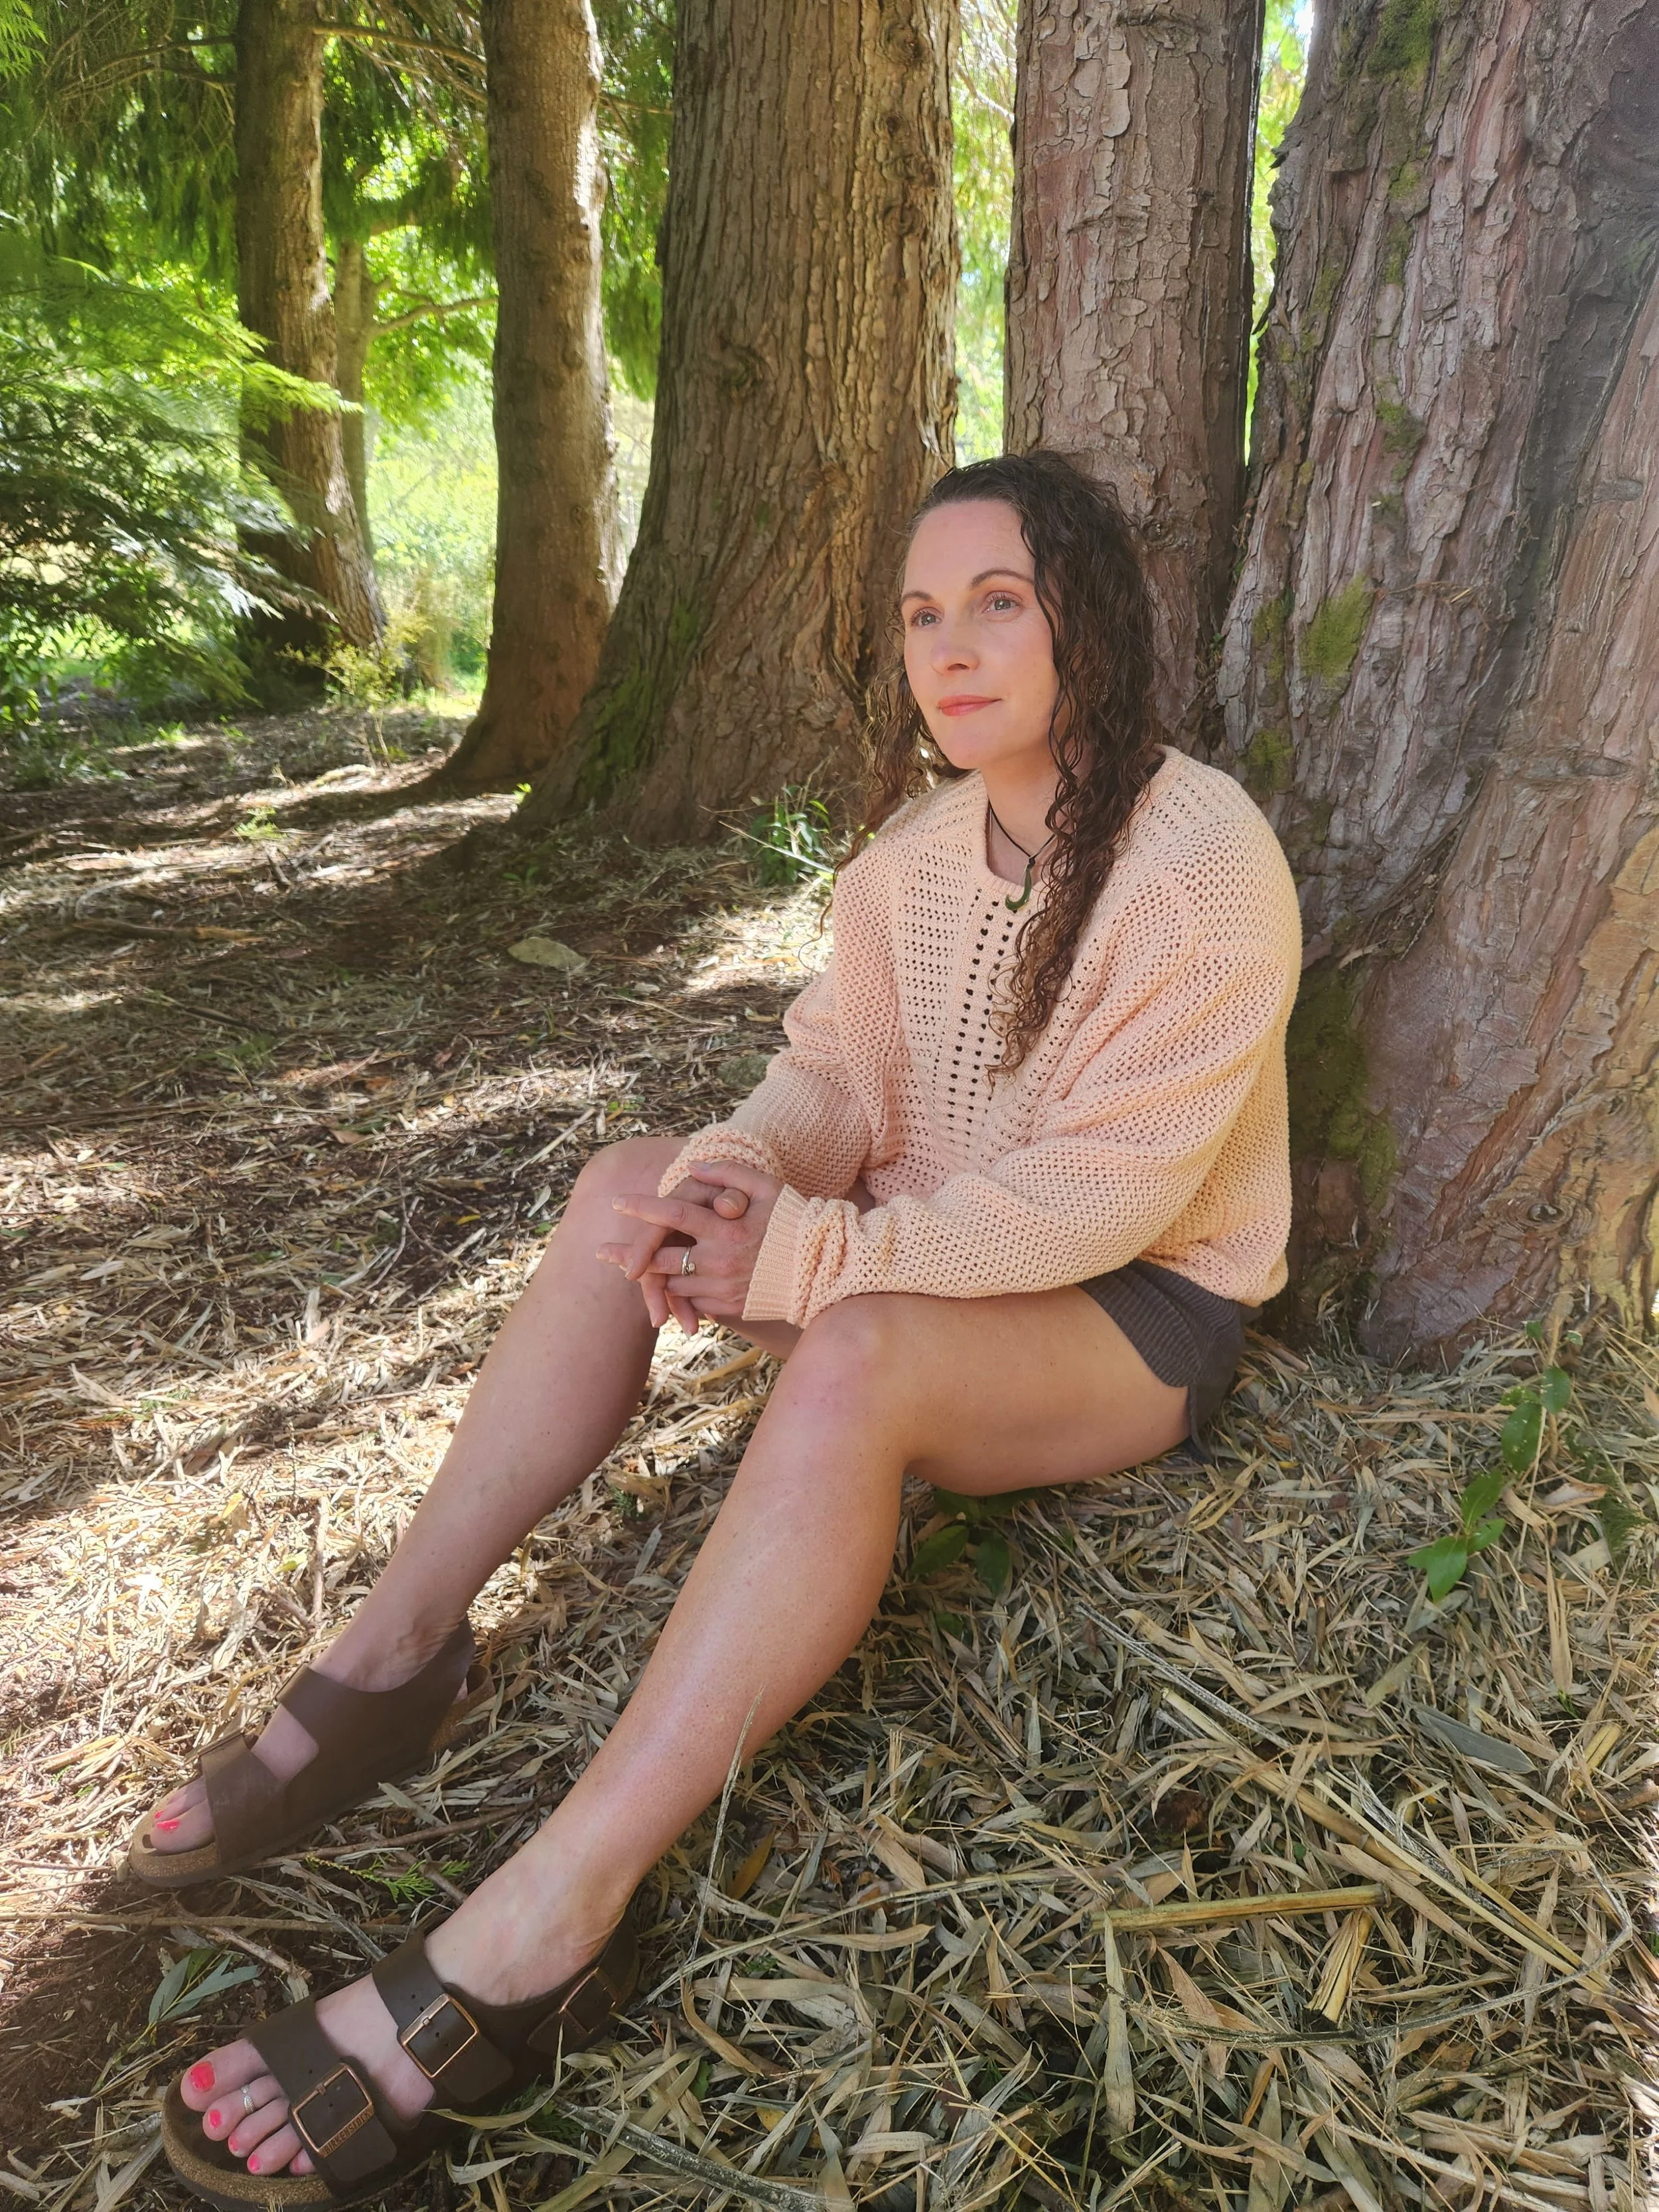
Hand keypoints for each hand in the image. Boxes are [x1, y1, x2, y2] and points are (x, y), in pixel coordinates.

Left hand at [599, 1161, 781, 1331]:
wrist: (824, 1270)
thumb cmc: (795, 1221)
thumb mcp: (768, 1187)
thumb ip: (729, 1173)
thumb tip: (692, 1166)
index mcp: (727, 1229)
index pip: (674, 1214)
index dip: (642, 1208)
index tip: (617, 1202)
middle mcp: (720, 1261)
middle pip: (660, 1258)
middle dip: (628, 1256)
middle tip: (601, 1252)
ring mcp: (723, 1289)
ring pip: (674, 1283)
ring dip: (653, 1277)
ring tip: (631, 1271)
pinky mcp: (729, 1308)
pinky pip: (693, 1301)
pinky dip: (680, 1293)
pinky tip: (668, 1287)